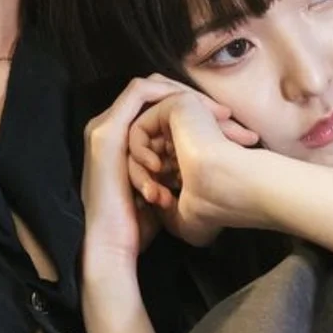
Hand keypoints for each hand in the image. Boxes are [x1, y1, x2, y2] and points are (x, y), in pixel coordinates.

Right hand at [82, 77, 254, 272]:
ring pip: (150, 89)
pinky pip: (139, 93)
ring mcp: (105, 128)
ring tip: (215, 116)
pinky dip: (166, 96)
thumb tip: (197, 167)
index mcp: (123, 144)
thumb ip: (168, 171)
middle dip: (193, 100)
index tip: (226, 123)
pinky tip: (194, 112)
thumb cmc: (136, 226)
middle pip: (156, 96)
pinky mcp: (107, 130)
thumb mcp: (157, 189)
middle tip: (226, 116)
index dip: (191, 108)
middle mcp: (112, 130)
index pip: (157, 110)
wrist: (112, 244)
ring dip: (183, 97)